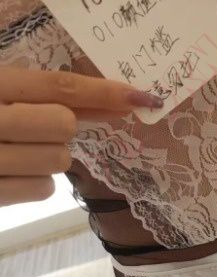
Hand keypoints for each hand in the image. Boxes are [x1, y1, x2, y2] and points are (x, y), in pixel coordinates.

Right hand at [0, 67, 161, 205]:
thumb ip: (33, 90)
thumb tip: (100, 100)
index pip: (57, 86)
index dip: (103, 91)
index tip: (142, 97)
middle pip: (63, 124)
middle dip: (61, 127)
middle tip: (35, 127)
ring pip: (58, 159)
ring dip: (48, 156)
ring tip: (13, 151)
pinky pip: (43, 190)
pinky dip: (34, 184)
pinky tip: (8, 174)